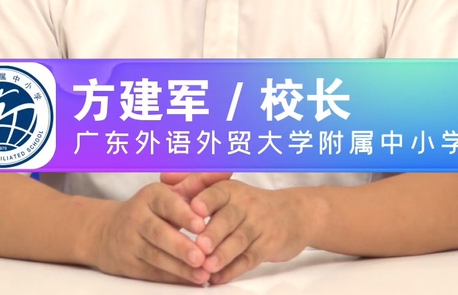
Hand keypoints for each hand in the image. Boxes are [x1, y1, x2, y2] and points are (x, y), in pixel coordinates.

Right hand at [86, 173, 231, 284]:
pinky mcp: (130, 265)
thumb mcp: (171, 192)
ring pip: (156, 256)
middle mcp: (138, 218)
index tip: (201, 225)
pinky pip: (153, 273)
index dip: (183, 215)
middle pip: (159, 233)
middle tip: (203, 255)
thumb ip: (199, 184)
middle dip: (181, 246)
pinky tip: (191, 280)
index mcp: (151, 196)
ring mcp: (131, 242)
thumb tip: (227, 174)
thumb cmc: (152, 210)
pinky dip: (173, 278)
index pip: (166, 203)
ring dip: (180, 267)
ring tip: (202, 274)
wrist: (108, 231)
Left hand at [189, 179, 322, 284]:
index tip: (194, 209)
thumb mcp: (225, 189)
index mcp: (231, 189)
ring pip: (240, 240)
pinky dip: (233, 270)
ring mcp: (259, 225)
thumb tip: (164, 178)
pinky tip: (218, 278)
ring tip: (207, 267)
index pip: (217, 192)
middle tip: (200, 245)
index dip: (206, 200)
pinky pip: (250, 259)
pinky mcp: (268, 246)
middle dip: (214, 232)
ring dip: (223, 255)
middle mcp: (246, 205)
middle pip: (229, 218)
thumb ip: (194, 184)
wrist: (292, 215)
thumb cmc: (248, 204)